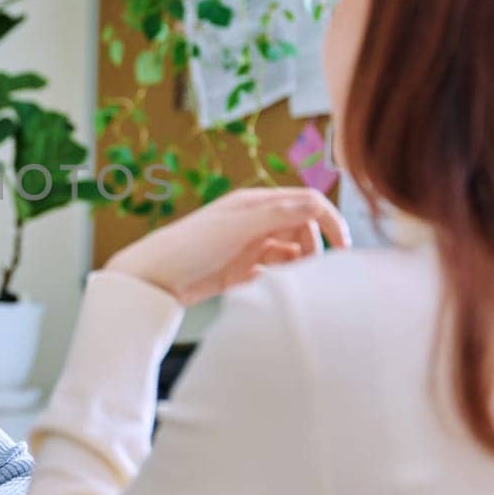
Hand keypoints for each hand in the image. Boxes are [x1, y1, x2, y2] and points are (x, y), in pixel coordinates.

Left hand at [106, 187, 350, 306]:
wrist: (150, 280)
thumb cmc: (188, 247)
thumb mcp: (237, 227)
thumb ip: (278, 215)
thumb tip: (317, 205)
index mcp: (255, 203)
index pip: (307, 204)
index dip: (329, 222)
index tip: (343, 249)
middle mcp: (254, 222)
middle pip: (303, 231)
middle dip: (313, 250)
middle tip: (310, 276)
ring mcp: (247, 247)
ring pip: (289, 254)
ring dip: (296, 268)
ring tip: (287, 285)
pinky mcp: (238, 272)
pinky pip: (271, 274)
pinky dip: (276, 281)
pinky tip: (266, 290)